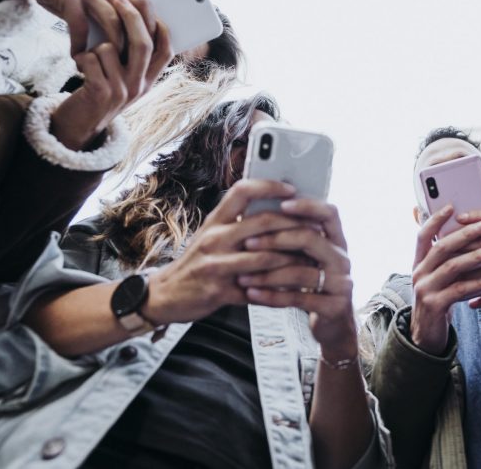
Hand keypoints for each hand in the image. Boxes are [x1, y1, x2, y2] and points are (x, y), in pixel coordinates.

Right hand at [0, 0, 157, 54]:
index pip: (145, 5)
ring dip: (111, 48)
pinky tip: (76, 56)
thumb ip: (103, 12)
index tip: (150, 53)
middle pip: (133, 16)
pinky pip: (79, 24)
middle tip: (131, 68)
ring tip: (106, 68)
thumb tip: (119, 43)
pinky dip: (80, 44)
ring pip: (111, 21)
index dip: (151, 29)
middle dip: (136, 45)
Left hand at [50, 0, 171, 149]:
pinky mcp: (101, 94)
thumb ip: (132, 58)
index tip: (149, 6)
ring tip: (89, 58)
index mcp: (149, 81)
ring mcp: (122, 91)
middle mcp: (139, 87)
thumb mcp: (123, 79)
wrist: (77, 126)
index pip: (166, 50)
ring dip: (95, 46)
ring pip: (111, 48)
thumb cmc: (98, 93)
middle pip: (143, 43)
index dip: (160, 26)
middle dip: (130, 16)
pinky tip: (79, 67)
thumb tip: (137, 20)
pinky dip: (81, 57)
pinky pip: (91, 59)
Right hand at [141, 180, 304, 324]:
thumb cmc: (196, 263)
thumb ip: (236, 222)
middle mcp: (214, 238)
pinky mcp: (220, 292)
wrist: (164, 296)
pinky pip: (257, 291)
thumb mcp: (210, 235)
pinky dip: (279, 291)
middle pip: (261, 222)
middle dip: (294, 225)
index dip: (269, 186)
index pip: (242, 190)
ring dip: (293, 259)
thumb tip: (275, 208)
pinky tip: (294, 290)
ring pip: (264, 257)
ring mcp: (216, 265)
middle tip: (316, 228)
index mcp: (214, 220)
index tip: (292, 188)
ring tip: (312, 259)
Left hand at [239, 200, 359, 360]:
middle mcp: (342, 259)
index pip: (329, 213)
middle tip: (248, 242)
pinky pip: (298, 298)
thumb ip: (295, 238)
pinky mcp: (333, 306)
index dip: (307, 206)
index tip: (281, 204)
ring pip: (301, 272)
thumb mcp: (310, 258)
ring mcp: (341, 283)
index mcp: (337, 241)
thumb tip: (259, 213)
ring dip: (268, 273)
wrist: (334, 324)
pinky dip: (272, 296)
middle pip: (312, 239)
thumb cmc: (313, 284)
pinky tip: (252, 294)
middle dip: (276, 239)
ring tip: (242, 275)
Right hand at [409, 206, 480, 354]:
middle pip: (441, 248)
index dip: (435, 220)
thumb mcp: (439, 278)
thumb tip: (469, 234)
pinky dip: (478, 282)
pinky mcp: (434, 305)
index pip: (423, 235)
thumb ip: (448, 260)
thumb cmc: (439, 299)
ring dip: (475, 256)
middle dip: (464, 235)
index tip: (451, 206)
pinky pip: (459, 289)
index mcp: (418, 263)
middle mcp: (418, 273)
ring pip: (451, 267)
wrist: (427, 334)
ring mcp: (424, 289)